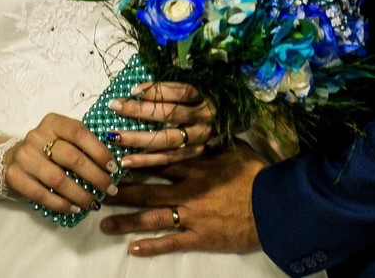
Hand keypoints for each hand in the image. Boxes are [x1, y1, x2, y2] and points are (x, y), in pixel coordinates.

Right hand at [4, 112, 119, 214]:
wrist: (11, 159)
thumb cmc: (47, 149)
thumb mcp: (64, 139)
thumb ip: (86, 147)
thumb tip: (121, 167)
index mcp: (53, 122)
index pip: (80, 134)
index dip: (100, 152)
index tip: (114, 168)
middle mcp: (37, 136)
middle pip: (72, 158)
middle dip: (96, 177)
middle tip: (110, 190)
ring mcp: (24, 157)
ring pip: (58, 179)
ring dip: (80, 194)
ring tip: (94, 203)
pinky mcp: (15, 176)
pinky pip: (41, 194)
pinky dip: (60, 204)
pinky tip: (74, 209)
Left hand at [100, 141, 266, 255]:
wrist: (273, 205)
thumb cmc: (258, 175)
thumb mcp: (237, 149)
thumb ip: (216, 140)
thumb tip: (205, 125)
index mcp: (196, 166)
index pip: (159, 161)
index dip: (135, 160)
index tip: (115, 158)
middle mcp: (188, 190)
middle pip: (147, 190)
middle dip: (122, 192)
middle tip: (100, 192)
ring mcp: (191, 215)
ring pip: (152, 217)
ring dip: (126, 221)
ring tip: (104, 224)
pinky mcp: (199, 236)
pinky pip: (170, 242)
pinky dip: (151, 246)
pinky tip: (133, 248)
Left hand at [107, 81, 215, 168]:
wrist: (226, 122)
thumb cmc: (202, 102)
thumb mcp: (194, 90)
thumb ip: (171, 89)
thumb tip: (136, 89)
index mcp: (205, 96)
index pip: (181, 91)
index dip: (157, 90)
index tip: (132, 89)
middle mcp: (204, 117)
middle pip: (171, 114)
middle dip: (140, 110)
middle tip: (115, 106)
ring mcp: (200, 138)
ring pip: (166, 140)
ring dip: (137, 139)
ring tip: (114, 136)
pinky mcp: (194, 154)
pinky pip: (167, 159)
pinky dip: (145, 160)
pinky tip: (126, 161)